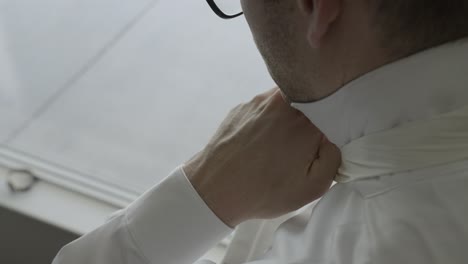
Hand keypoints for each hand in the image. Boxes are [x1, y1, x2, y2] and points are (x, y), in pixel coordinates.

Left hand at [183, 88, 340, 227]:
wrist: (215, 189)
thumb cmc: (263, 191)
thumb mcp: (312, 187)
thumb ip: (334, 157)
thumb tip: (335, 137)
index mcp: (306, 121)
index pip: (335, 107)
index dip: (337, 121)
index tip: (329, 136)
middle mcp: (284, 103)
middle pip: (311, 98)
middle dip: (314, 115)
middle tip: (306, 141)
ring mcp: (260, 101)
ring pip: (288, 99)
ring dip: (291, 115)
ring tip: (282, 144)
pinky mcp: (243, 106)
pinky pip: (266, 106)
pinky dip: (269, 118)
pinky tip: (263, 141)